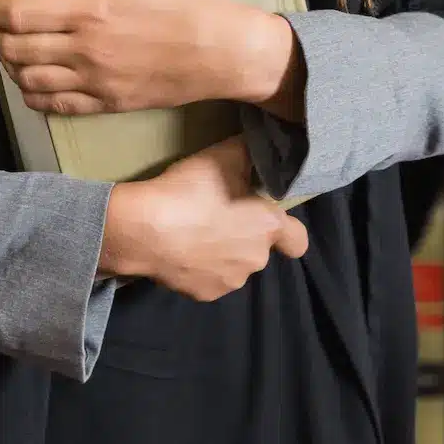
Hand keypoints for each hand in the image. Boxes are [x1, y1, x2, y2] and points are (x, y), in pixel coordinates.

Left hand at [0, 0, 300, 116]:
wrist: (226, 53)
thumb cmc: (192, 6)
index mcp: (91, 13)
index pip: (20, 15)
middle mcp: (86, 51)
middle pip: (15, 49)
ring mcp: (95, 82)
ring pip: (29, 81)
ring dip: (11, 66)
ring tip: (12, 51)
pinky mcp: (107, 104)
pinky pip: (56, 106)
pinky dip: (33, 96)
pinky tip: (32, 84)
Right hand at [99, 137, 308, 301]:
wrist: (146, 230)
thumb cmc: (191, 190)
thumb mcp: (224, 156)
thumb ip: (249, 153)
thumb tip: (262, 149)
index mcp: (267, 227)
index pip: (297, 241)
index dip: (288, 231)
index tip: (270, 220)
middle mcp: (256, 260)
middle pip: (259, 249)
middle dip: (245, 236)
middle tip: (218, 216)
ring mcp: (230, 281)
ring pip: (234, 266)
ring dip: (223, 254)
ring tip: (195, 234)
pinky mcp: (204, 294)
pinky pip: (209, 280)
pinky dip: (200, 269)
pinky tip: (182, 252)